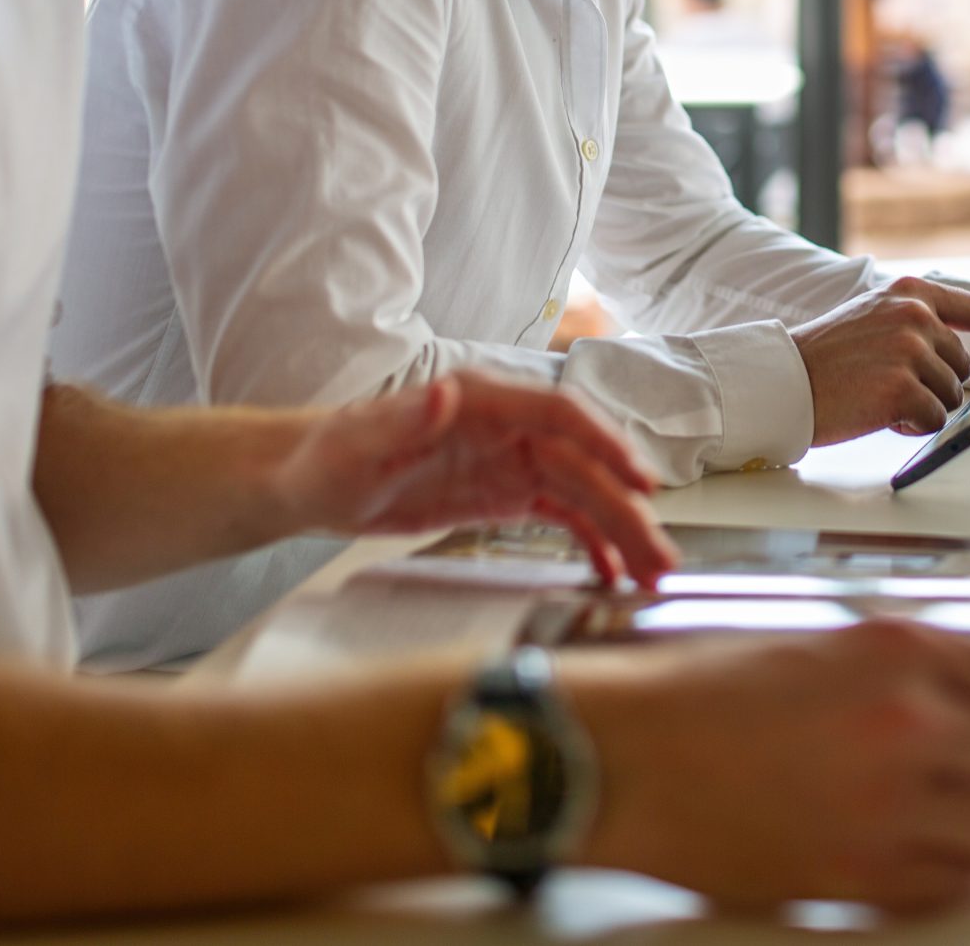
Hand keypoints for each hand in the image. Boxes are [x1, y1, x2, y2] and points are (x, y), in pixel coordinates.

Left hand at [269, 375, 676, 586]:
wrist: (309, 481)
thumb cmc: (327, 455)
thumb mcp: (358, 442)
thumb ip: (404, 419)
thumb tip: (446, 394)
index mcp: (484, 403)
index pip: (560, 416)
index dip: (606, 444)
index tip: (640, 480)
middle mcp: (508, 429)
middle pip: (584, 465)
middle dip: (627, 508)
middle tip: (660, 556)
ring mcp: (510, 463)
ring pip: (583, 494)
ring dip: (621, 531)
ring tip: (651, 574)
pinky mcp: (503, 495)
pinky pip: (560, 514)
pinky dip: (589, 541)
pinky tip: (609, 572)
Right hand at [566, 620, 969, 911]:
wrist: (629, 757)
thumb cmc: (704, 695)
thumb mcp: (825, 642)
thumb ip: (914, 663)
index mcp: (902, 653)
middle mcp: (911, 726)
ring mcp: (891, 808)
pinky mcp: (863, 877)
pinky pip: (956, 882)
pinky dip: (966, 868)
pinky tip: (948, 848)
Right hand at [793, 278, 969, 444]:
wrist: (782, 380)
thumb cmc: (826, 358)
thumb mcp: (874, 318)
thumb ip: (918, 324)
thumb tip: (960, 358)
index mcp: (911, 292)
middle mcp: (916, 315)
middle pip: (961, 367)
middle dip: (934, 385)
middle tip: (885, 384)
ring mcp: (911, 350)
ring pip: (950, 397)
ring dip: (921, 407)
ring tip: (876, 396)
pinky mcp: (903, 388)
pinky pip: (934, 420)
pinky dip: (911, 426)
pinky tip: (877, 413)